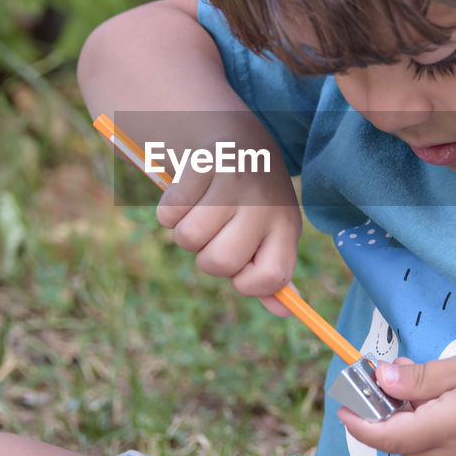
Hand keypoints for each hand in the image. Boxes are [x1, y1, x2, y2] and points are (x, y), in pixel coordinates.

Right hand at [155, 145, 301, 314]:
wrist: (240, 143)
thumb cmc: (255, 202)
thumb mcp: (271, 233)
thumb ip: (272, 272)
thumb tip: (286, 312)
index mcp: (286, 226)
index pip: (272, 276)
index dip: (247, 283)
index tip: (240, 268)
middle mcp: (265, 203)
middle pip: (220, 262)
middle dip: (206, 258)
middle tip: (214, 235)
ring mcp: (236, 181)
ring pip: (188, 238)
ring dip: (184, 234)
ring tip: (199, 214)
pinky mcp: (206, 162)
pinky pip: (169, 211)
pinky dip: (168, 211)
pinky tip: (186, 196)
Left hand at [338, 353, 455, 455]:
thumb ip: (419, 378)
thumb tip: (380, 379)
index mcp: (439, 431)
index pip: (381, 437)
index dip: (356, 420)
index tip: (342, 400)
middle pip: (394, 439)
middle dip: (380, 409)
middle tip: (385, 372)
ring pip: (413, 441)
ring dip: (403, 414)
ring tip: (415, 376)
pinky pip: (433, 445)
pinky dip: (423, 422)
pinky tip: (438, 396)